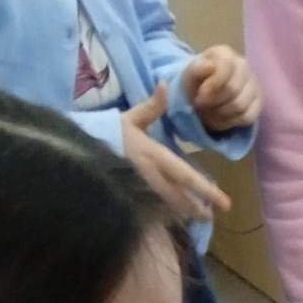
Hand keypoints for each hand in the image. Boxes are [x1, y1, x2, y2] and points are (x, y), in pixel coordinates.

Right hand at [121, 83, 229, 223]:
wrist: (78, 151)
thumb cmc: (108, 132)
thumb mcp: (131, 118)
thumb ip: (152, 107)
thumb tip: (165, 84)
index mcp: (155, 156)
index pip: (187, 176)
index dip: (207, 191)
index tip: (225, 203)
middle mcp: (152, 178)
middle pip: (182, 199)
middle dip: (198, 208)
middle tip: (212, 216)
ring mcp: (142, 192)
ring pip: (170, 207)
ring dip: (186, 213)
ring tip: (201, 218)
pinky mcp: (132, 199)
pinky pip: (155, 211)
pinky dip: (168, 214)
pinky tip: (176, 217)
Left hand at [184, 44, 261, 131]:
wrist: (204, 92)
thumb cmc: (197, 81)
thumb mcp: (189, 74)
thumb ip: (197, 69)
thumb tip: (210, 66)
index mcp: (225, 54)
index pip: (225, 68)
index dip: (212, 85)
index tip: (200, 95)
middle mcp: (243, 66)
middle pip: (233, 90)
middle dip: (214, 102)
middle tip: (202, 106)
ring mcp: (253, 84)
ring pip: (240, 106)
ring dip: (221, 113)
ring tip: (210, 112)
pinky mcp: (258, 102)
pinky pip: (248, 117)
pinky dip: (231, 121)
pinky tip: (222, 117)